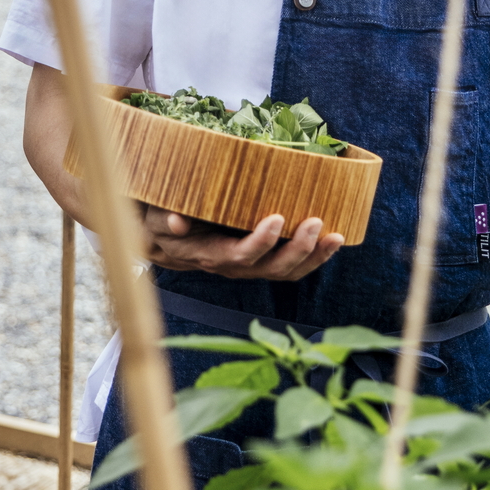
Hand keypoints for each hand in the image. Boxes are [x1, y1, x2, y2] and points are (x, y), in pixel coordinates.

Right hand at [142, 208, 344, 280]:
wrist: (165, 239)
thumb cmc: (161, 221)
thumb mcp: (154, 218)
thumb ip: (163, 219)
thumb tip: (177, 223)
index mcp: (209, 255)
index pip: (238, 256)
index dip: (259, 243)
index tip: (276, 218)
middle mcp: (233, 266)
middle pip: (270, 268)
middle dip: (296, 249)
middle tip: (314, 222)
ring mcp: (251, 266)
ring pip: (286, 272)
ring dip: (313, 257)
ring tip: (335, 237)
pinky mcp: (263, 260)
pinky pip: (292, 267)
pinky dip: (315, 257)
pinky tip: (334, 240)